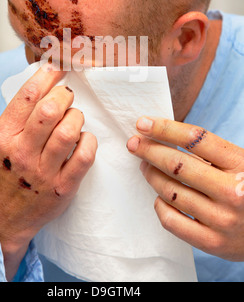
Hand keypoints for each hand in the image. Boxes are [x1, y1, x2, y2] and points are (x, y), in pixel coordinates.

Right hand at [0, 66, 96, 279]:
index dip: (47, 75)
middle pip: (51, 110)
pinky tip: (84, 140)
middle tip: (67, 97)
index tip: (59, 67)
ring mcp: (43, 172)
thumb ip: (18, 114)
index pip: (27, 96)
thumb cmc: (4, 171)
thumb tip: (46, 80)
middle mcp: (21, 153)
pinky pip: (85, 156)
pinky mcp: (63, 188)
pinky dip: (89, 141)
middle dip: (65, 95)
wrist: (2, 217)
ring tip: (74, 119)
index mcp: (3, 136)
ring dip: (77, 117)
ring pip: (70, 130)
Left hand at [127, 117, 243, 260]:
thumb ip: (211, 153)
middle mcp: (233, 192)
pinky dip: (160, 205)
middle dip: (149, 150)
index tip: (142, 123)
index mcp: (241, 164)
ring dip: (151, 175)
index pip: (195, 138)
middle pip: (177, 165)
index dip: (164, 128)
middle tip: (134, 143)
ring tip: (145, 166)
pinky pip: (172, 221)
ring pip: (171, 192)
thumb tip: (163, 137)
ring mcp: (223, 220)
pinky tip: (159, 195)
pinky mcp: (213, 243)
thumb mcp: (241, 163)